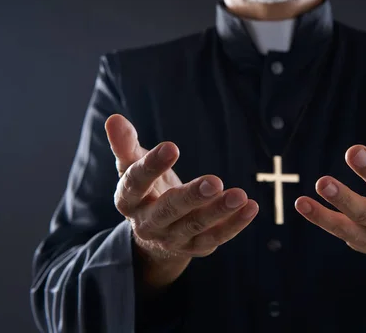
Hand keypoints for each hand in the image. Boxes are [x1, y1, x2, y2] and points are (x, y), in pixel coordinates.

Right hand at [105, 114, 258, 284]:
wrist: (155, 235)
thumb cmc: (147, 189)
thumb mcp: (133, 167)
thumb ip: (125, 145)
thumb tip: (114, 118)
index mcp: (128, 200)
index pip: (135, 184)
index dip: (152, 166)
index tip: (172, 147)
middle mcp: (148, 223)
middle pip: (168, 210)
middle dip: (191, 197)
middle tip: (214, 181)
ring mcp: (172, 238)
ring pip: (195, 226)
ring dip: (218, 211)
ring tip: (240, 195)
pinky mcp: (195, 247)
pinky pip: (216, 237)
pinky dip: (234, 224)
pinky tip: (251, 207)